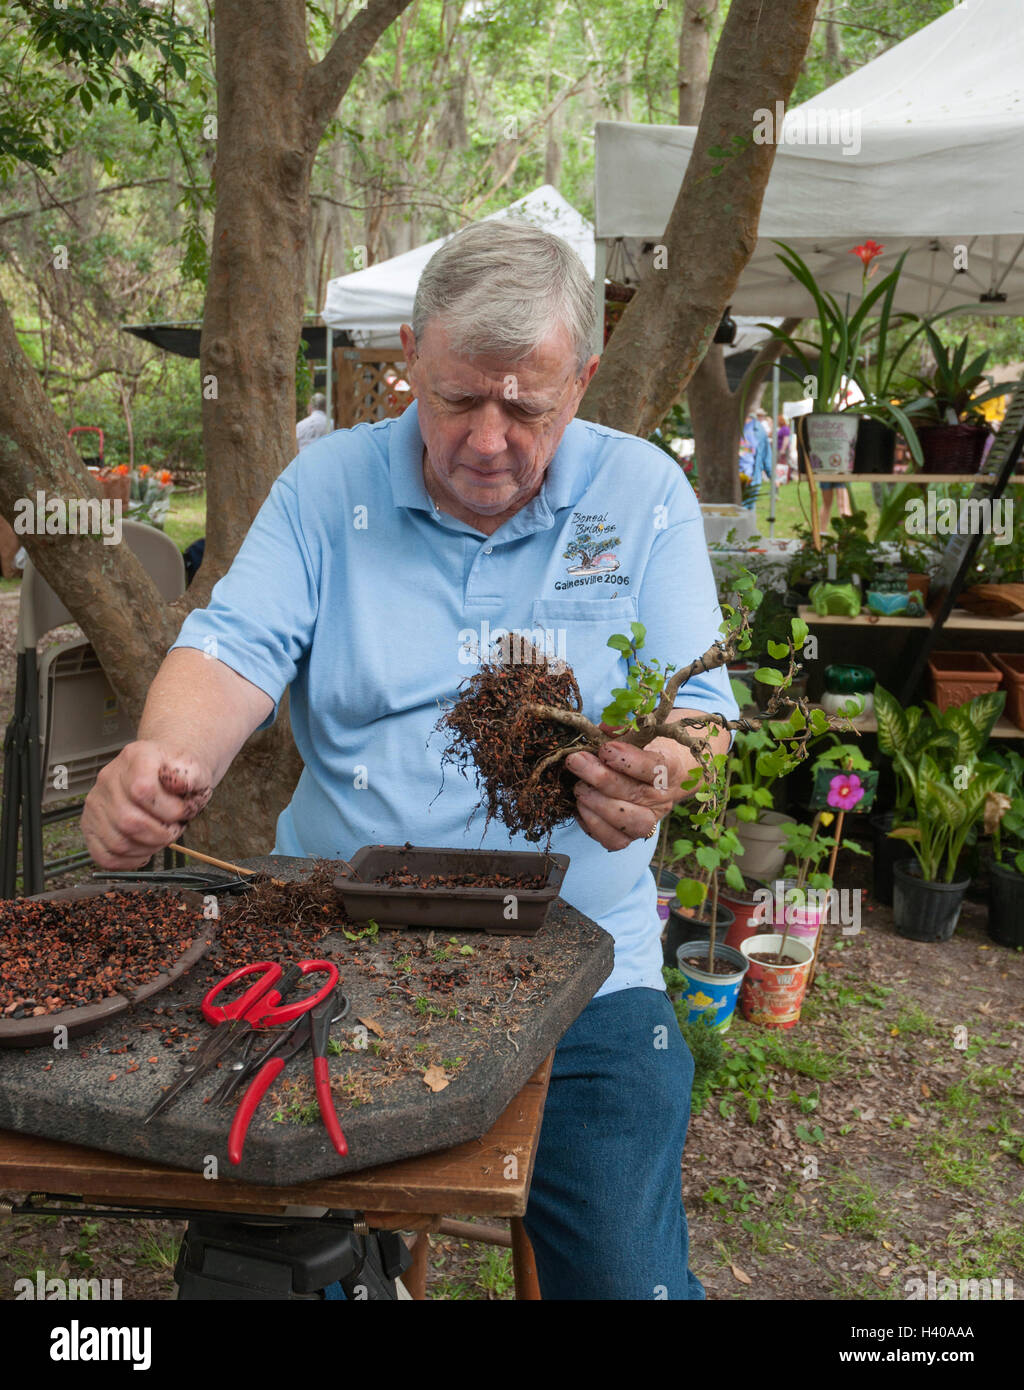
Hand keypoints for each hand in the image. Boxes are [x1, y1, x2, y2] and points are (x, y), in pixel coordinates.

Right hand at [81, 742, 211, 868]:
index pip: (143, 791)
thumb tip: (178, 785)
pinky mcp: (90, 824)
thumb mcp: (193, 767)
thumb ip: (190, 777)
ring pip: (118, 843)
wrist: (164, 766)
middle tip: (174, 828)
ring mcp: (97, 802)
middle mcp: (109, 779)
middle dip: (161, 834)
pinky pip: (103, 855)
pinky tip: (143, 850)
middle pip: (128, 821)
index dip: (170, 810)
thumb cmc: (176, 771)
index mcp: (135, 759)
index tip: (184, 811)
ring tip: (161, 836)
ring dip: (148, 848)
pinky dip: (128, 861)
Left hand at [567, 734, 697, 852]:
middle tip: (576, 761)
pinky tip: (581, 807)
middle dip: (599, 777)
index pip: (654, 768)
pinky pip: (613, 840)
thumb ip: (621, 730)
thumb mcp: (640, 734)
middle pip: (634, 794)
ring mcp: (649, 820)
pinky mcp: (632, 837)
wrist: (661, 777)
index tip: (604, 748)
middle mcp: (663, 798)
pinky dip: (592, 825)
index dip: (627, 760)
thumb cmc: (645, 750)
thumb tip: (604, 728)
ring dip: (596, 804)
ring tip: (578, 788)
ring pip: (626, 822)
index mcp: (671, 769)